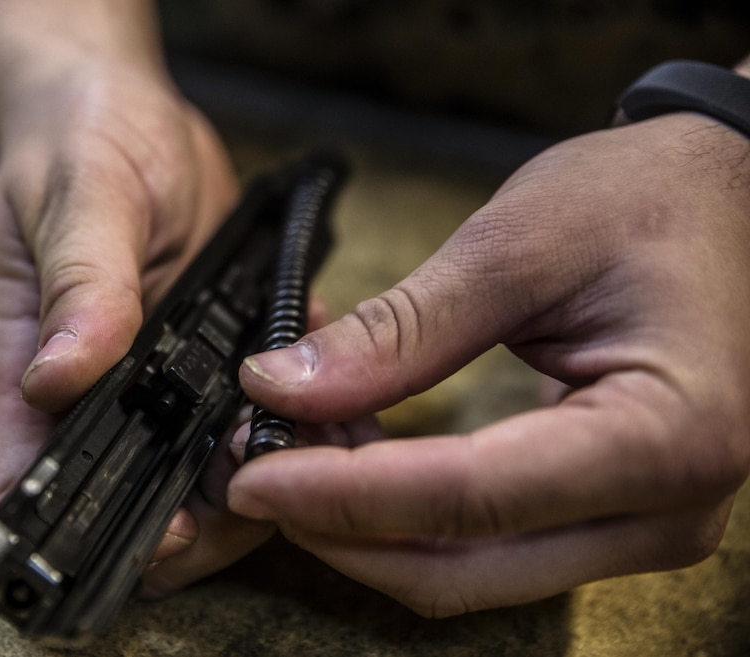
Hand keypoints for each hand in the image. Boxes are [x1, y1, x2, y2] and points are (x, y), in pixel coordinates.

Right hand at [0, 0, 277, 594]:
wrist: (123, 113)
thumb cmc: (74, 146)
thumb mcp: (74, 201)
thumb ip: (77, 287)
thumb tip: (58, 375)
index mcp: (32, 378)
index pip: (33, 491)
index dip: (87, 538)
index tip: (165, 531)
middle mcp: (96, 400)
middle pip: (139, 509)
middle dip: (208, 515)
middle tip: (267, 470)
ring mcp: (158, 389)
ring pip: (209, 479)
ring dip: (267, 471)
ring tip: (317, 426)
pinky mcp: (213, 364)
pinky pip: (258, 421)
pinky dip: (302, 423)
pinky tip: (334, 395)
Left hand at [229, 112, 749, 616]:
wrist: (719, 198)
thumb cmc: (648, 204)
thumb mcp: (516, 246)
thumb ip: (400, 331)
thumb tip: (283, 387)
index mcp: (666, 435)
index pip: (473, 499)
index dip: (346, 495)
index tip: (256, 472)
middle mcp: (664, 509)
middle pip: (461, 565)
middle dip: (340, 524)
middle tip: (256, 460)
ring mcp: (637, 524)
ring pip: (462, 568)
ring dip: (363, 520)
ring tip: (295, 439)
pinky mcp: (602, 513)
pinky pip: (480, 541)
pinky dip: (401, 507)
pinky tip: (351, 444)